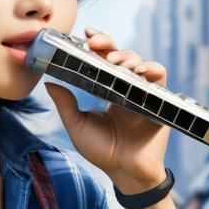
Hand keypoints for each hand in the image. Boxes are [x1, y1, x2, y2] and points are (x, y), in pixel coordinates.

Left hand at [45, 27, 169, 191]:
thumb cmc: (102, 152)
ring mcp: (143, 92)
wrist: (125, 172)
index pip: (104, 60)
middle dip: (109, 45)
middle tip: (96, 44)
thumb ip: (66, 104)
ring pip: (140, 62)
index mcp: (108, 90)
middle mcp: (127, 88)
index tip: (86, 35)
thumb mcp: (77, 125)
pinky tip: (137, 71)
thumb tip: (49, 83)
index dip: (98, 45)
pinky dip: (150, 68)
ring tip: (114, 62)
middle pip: (122, 55)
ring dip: (128, 56)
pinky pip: (159, 76)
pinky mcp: (159, 100)